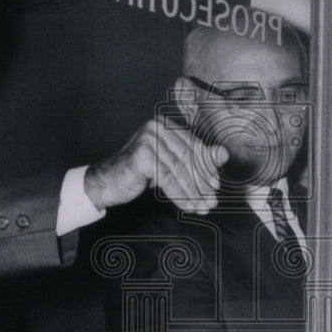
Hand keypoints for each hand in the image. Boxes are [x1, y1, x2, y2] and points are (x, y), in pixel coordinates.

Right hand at [83, 118, 227, 213]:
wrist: (107, 183)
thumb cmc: (139, 173)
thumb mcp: (170, 165)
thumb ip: (196, 158)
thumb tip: (224, 154)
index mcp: (165, 124)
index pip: (193, 146)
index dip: (206, 167)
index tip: (215, 186)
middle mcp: (156, 127)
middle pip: (187, 158)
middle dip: (201, 183)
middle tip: (211, 202)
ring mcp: (148, 139)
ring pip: (179, 171)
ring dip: (193, 192)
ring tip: (202, 208)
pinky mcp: (142, 155)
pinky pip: (167, 179)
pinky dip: (180, 195)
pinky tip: (187, 206)